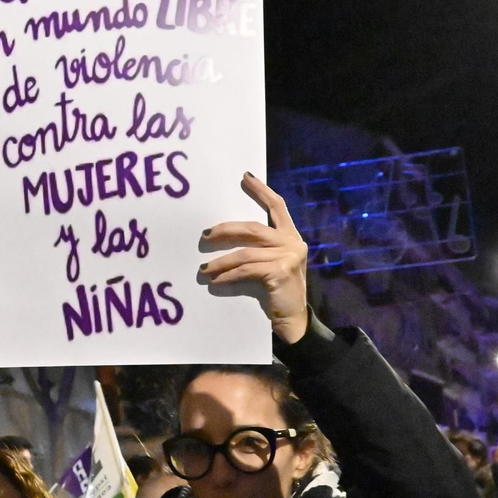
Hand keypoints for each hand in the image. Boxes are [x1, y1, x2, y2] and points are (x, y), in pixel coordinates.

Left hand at [198, 172, 309, 342]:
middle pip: (253, 228)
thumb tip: (225, 235)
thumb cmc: (278, 292)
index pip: (277, 206)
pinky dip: (228, 275)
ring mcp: (288, 257)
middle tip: (205, 235)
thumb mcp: (272, 265)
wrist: (293, 320)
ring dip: (221, 261)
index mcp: (290, 236)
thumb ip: (260, 248)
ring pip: (246, 252)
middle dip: (226, 230)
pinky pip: (246, 270)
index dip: (261, 191)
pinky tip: (216, 281)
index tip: (245, 177)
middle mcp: (292, 243)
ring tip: (204, 270)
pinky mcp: (280, 272)